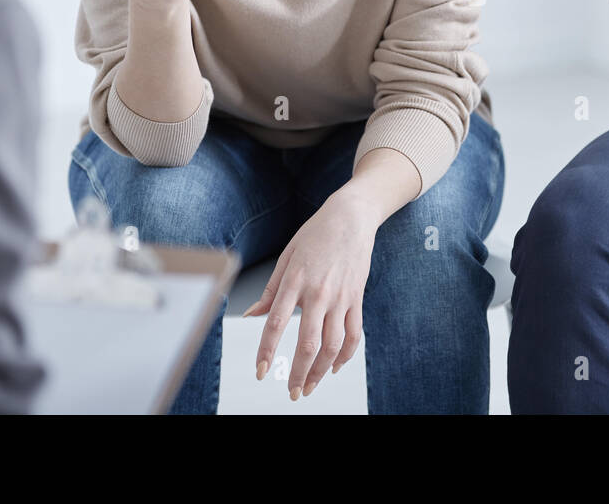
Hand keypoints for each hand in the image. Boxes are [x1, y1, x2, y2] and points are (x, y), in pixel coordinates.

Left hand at [243, 190, 381, 399]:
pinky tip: (335, 367)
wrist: (352, 217)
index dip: (266, 350)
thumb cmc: (317, 233)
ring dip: (321, 371)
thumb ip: (270, 291)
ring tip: (310, 386)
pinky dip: (345, 356)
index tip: (259, 371)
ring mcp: (341, 298)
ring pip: (333, 345)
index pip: (277, 323)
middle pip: (308, 343)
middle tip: (291, 392)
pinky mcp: (357, 299)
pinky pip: (354, 335)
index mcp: (295, 280)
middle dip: (298, 373)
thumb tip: (251, 316)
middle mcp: (319, 292)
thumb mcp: (287, 257)